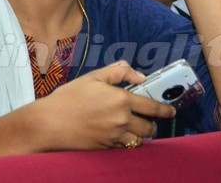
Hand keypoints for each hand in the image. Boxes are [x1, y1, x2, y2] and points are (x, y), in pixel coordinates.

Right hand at [36, 61, 174, 150]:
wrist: (49, 124)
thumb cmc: (68, 99)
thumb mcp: (93, 77)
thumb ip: (118, 72)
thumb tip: (139, 75)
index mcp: (121, 100)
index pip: (152, 107)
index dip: (165, 109)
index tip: (171, 110)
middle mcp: (121, 120)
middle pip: (149, 128)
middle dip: (153, 125)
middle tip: (151, 121)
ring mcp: (114, 136)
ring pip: (138, 140)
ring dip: (141, 135)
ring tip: (137, 130)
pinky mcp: (106, 148)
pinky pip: (124, 147)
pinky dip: (126, 142)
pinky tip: (120, 136)